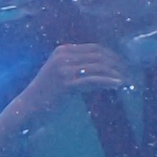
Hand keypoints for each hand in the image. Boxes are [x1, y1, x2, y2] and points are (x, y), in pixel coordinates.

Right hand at [0, 42, 129, 140]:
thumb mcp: (61, 74)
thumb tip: (105, 69)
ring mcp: (63, 69)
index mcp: (62, 51)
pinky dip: (108, 82)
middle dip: (117, 63)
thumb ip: (78, 67)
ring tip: (126, 80)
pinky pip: (93, 80)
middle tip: (129, 72)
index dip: (112, 55)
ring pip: (98, 67)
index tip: (123, 64)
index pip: (94, 48)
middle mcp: (63, 56)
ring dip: (116, 73)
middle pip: (98, 55)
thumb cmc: (46, 94)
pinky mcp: (66, 84)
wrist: (28, 108)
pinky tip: (118, 85)